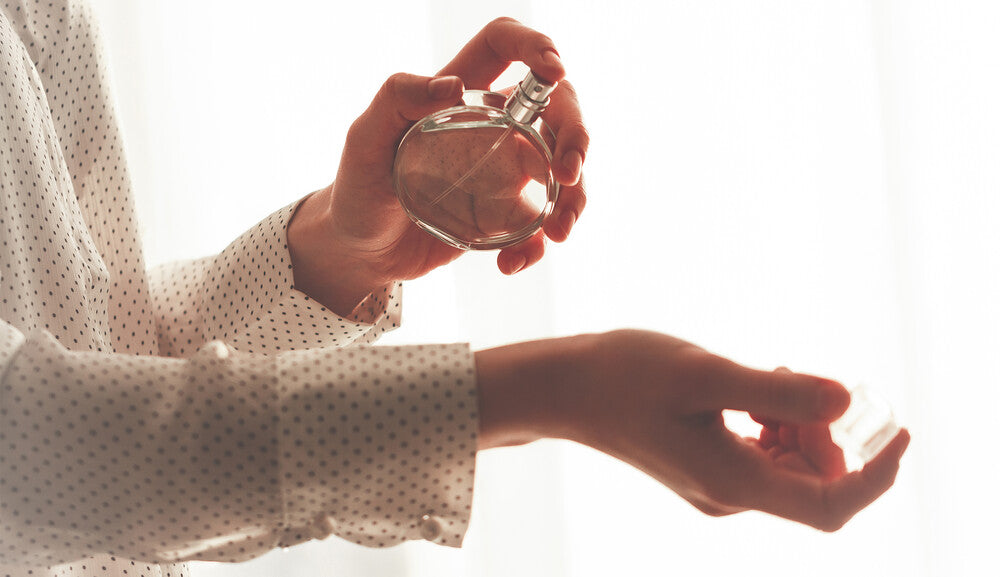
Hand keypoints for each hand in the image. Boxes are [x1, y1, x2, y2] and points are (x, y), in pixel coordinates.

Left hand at [288, 18, 588, 315]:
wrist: (358, 252)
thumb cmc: (358, 186)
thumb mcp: (364, 139)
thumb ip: (396, 100)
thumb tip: (454, 86)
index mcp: (461, 95)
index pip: (505, 44)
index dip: (535, 45)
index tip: (553, 73)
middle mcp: (492, 126)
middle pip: (557, 107)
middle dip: (577, 135)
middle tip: (568, 174)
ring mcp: (504, 171)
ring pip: (562, 168)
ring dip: (574, 198)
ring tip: (558, 233)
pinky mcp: (506, 215)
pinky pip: (540, 225)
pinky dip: (536, 246)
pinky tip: (509, 264)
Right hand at [475, 330, 909, 530]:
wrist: (565, 389)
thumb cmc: (623, 375)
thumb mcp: (705, 374)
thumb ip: (777, 390)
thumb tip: (848, 399)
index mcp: (733, 483)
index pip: (832, 504)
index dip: (878, 474)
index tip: (900, 429)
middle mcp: (730, 497)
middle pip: (815, 479)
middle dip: (824, 427)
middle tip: (791, 375)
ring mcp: (716, 487)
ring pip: (791, 465)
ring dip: (798, 421)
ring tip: (764, 375)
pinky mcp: (705, 468)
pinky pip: (765, 456)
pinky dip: (774, 423)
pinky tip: (751, 390)